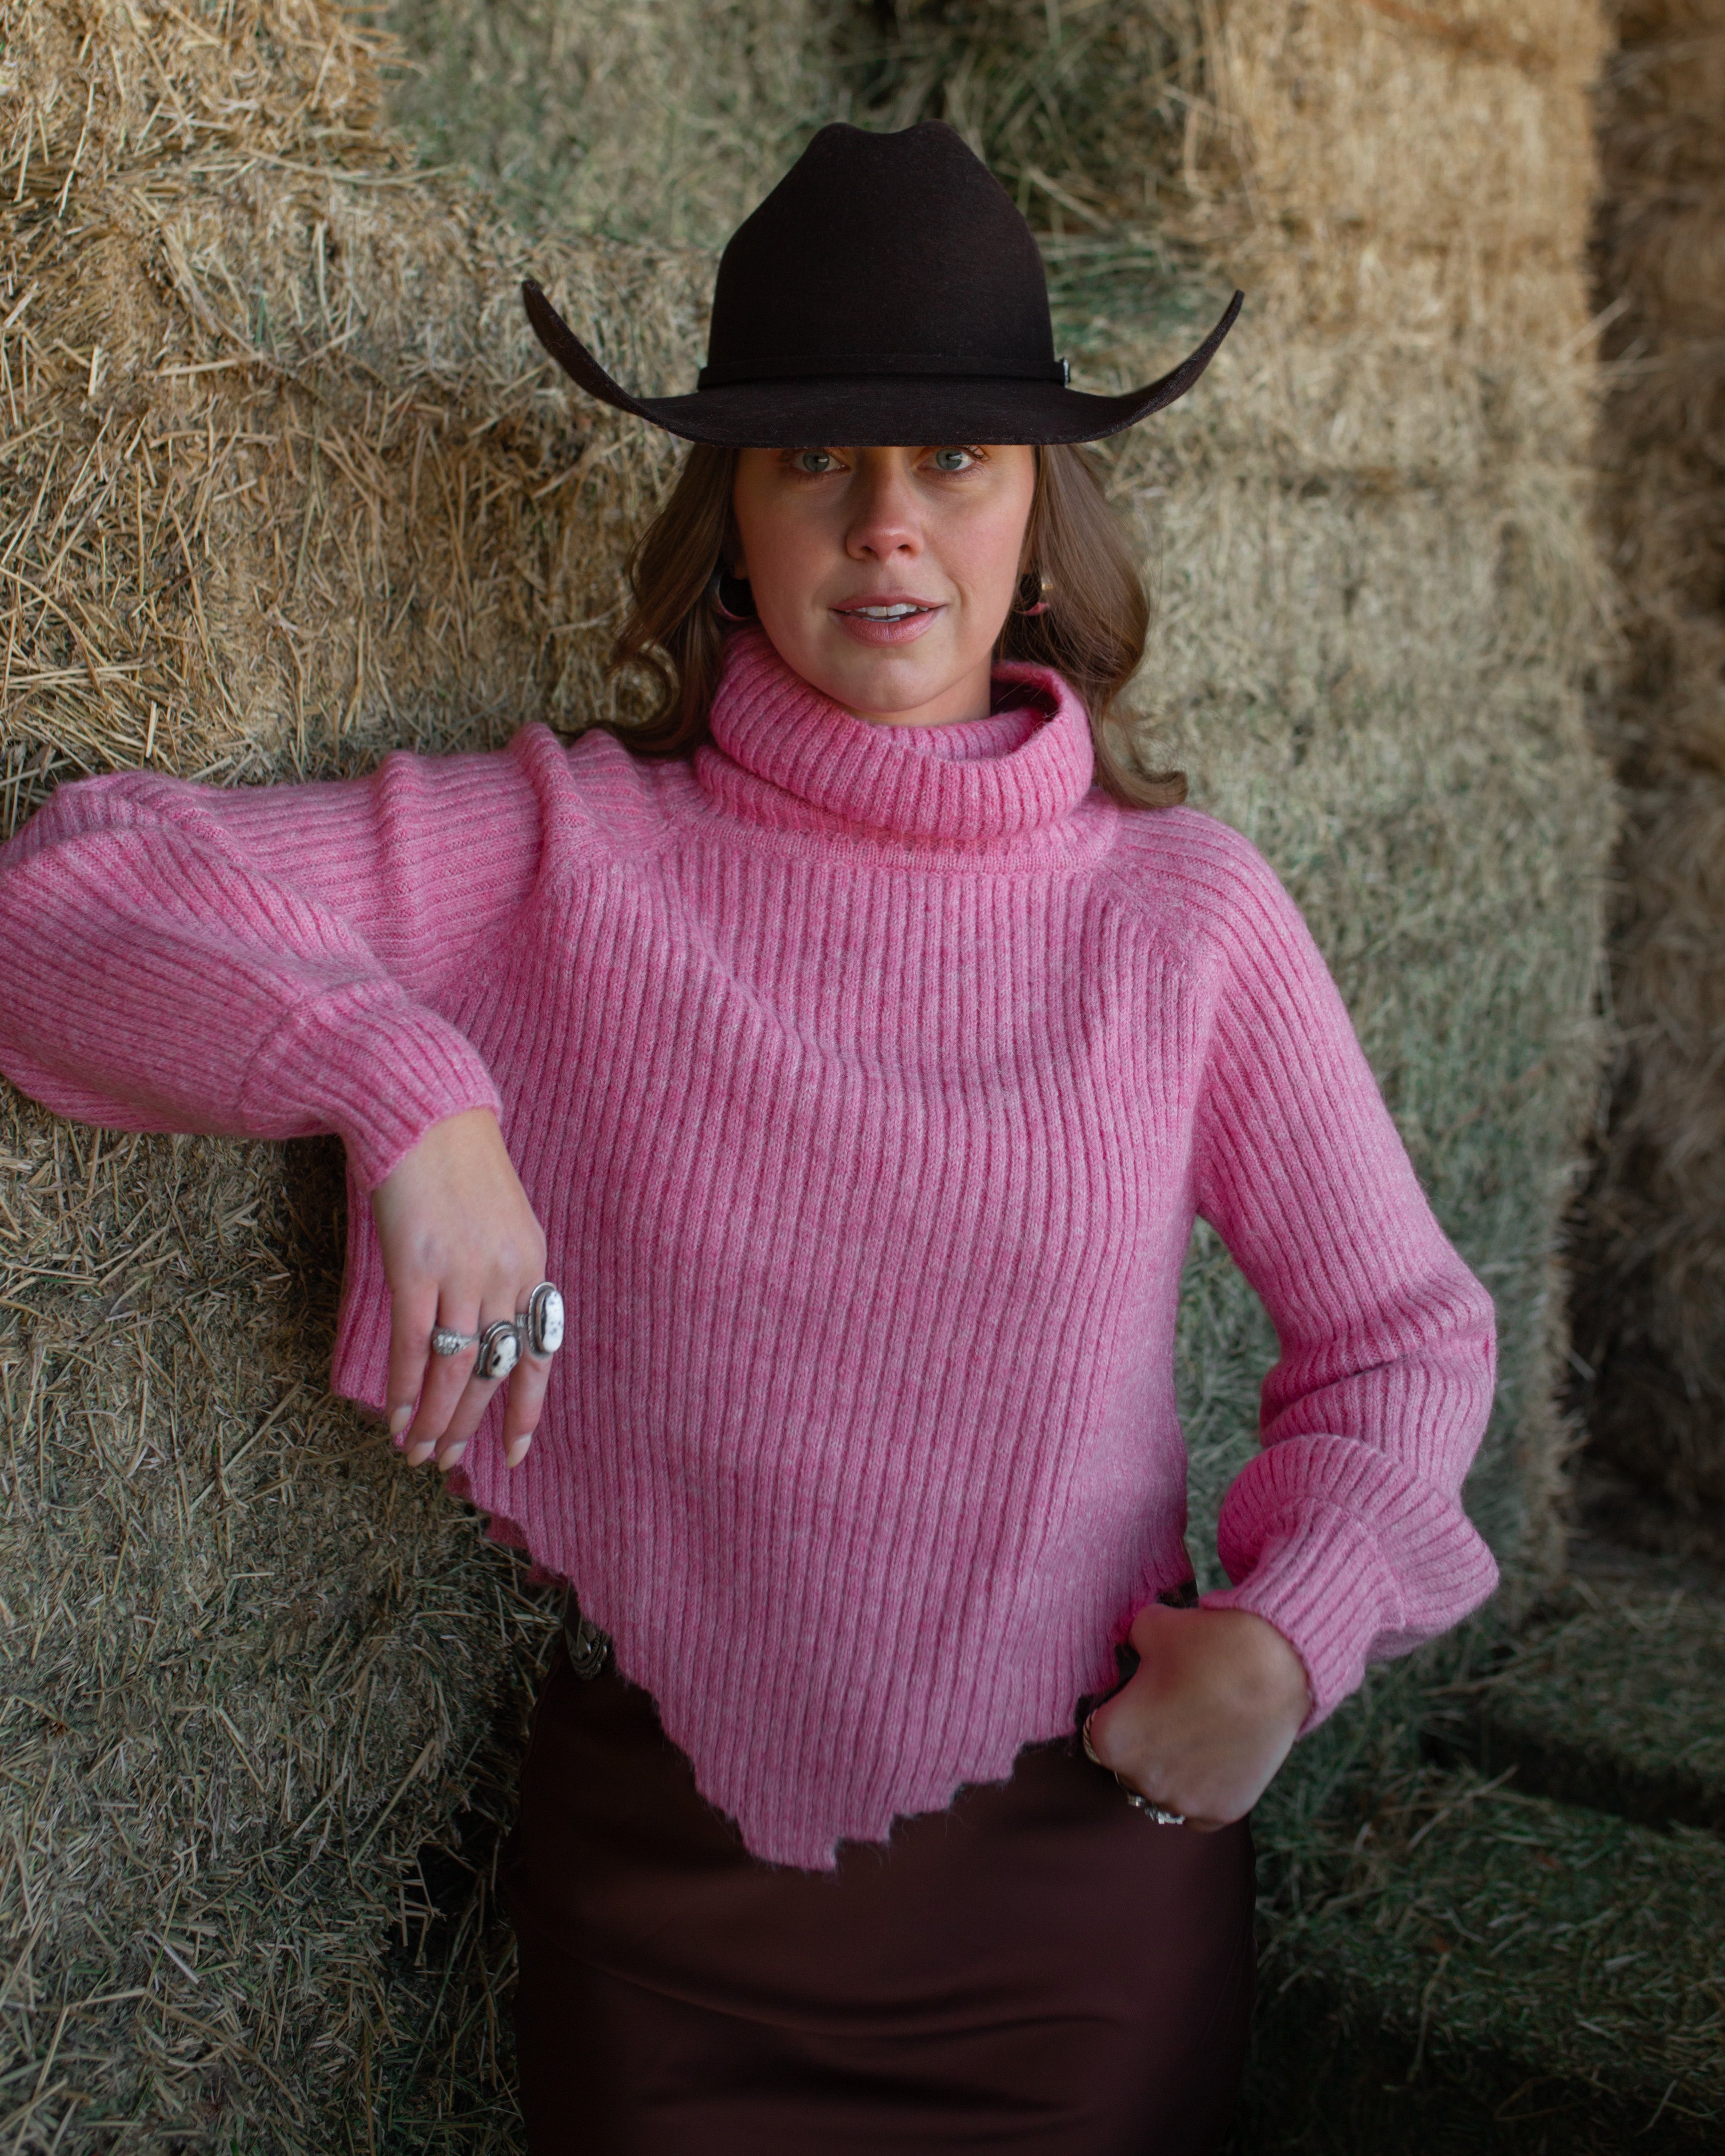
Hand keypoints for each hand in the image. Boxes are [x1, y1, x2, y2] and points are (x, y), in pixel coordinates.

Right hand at [369, 1107, 549, 1473]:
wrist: (424, 1112)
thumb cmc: (457, 1165)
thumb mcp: (500, 1220)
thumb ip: (499, 1272)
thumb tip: (485, 1326)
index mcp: (532, 1264)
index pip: (539, 1353)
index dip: (526, 1407)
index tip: (515, 1452)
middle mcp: (506, 1275)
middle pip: (495, 1370)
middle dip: (471, 1424)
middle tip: (447, 1461)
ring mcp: (463, 1273)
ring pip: (458, 1369)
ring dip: (437, 1419)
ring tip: (417, 1452)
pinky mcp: (417, 1267)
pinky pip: (418, 1344)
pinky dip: (408, 1388)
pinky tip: (398, 1417)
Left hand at [1084, 1604, 1311, 1830]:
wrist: (1277, 1665)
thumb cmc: (1208, 1644)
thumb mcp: (1148, 1626)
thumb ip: (1128, 1644)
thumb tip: (1134, 1649)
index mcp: (1112, 1739)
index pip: (1098, 1734)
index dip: (1119, 1713)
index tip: (1140, 1699)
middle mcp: (1142, 1781)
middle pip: (1130, 1767)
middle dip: (1145, 1743)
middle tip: (1174, 1711)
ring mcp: (1184, 1802)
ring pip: (1163, 1791)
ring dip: (1172, 1770)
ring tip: (1198, 1732)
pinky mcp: (1223, 1812)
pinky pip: (1197, 1812)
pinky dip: (1203, 1790)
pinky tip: (1216, 1757)